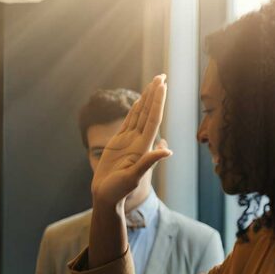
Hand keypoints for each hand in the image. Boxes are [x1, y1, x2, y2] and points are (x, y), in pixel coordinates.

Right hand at [91, 75, 172, 208]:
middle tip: (162, 75)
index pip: (153, 119)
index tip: (162, 85)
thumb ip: (149, 162)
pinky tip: (138, 102)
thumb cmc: (119, 191)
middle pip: (148, 112)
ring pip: (140, 114)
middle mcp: (138, 141)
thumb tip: (168, 151)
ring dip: (147, 99)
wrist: (106, 197)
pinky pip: (129, 122)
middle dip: (155, 94)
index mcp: (143, 146)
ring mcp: (129, 141)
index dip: (157, 101)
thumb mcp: (134, 177)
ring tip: (154, 83)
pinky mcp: (118, 143)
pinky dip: (134, 110)